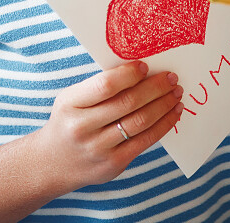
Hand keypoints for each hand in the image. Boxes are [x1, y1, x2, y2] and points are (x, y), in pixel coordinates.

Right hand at [39, 60, 183, 191]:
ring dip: (164, 105)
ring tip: (176, 93)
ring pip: (140, 122)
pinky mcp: (113, 164)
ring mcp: (98, 149)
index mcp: (70, 104)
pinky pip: (145, 141)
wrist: (53, 163)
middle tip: (172, 77)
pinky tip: (173, 113)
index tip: (146, 66)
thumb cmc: (69, 121)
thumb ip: (99, 87)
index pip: (106, 85)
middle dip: (156, 87)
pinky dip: (163, 124)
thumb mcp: (72, 99)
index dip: (130, 74)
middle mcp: (82, 128)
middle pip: (128, 103)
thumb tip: (142, 70)